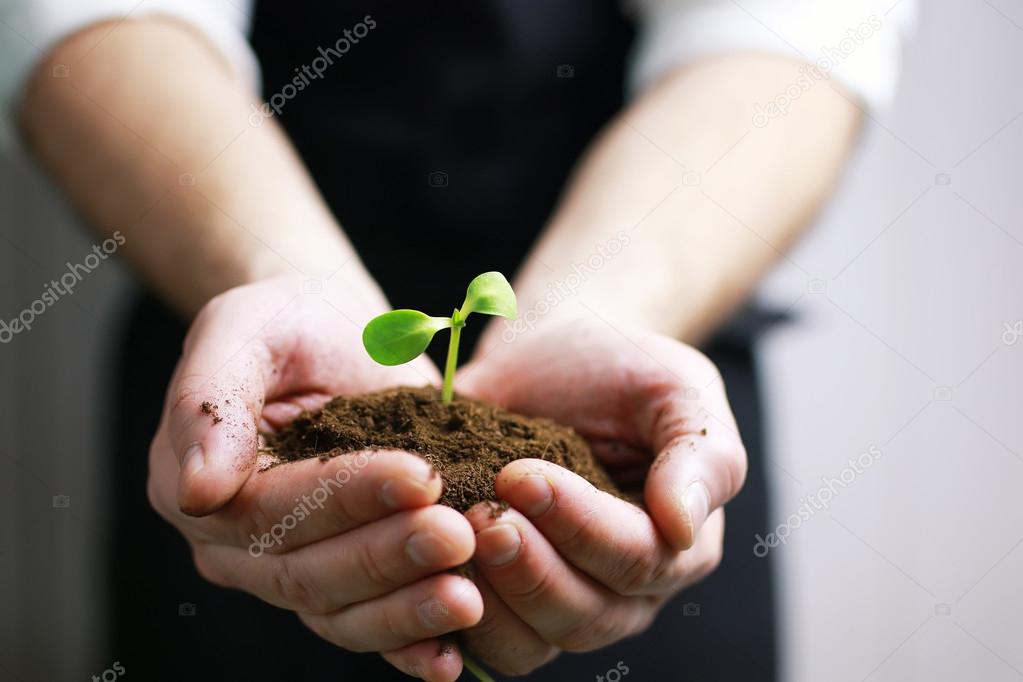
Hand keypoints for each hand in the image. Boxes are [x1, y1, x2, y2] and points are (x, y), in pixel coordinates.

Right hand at [147, 274, 483, 681]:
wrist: (338, 333)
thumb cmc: (287, 321)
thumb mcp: (243, 329)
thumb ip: (210, 401)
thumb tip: (197, 490)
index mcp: (201, 487)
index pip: (273, 509)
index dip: (346, 498)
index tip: (419, 475)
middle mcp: (238, 545)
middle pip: (309, 572)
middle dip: (389, 556)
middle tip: (459, 533)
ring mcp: (292, 567)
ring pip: (341, 612)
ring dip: (407, 609)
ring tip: (469, 596)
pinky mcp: (348, 573)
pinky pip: (368, 625)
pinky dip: (408, 644)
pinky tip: (452, 653)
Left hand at [449, 316, 746, 675]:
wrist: (549, 355)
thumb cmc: (620, 367)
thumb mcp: (676, 389)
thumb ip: (700, 454)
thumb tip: (683, 526)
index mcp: (680, 544)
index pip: (637, 560)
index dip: (580, 526)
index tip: (521, 475)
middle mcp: (626, 588)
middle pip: (585, 614)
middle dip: (530, 569)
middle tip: (484, 515)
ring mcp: (563, 599)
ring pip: (533, 641)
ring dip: (491, 597)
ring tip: (454, 534)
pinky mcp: (506, 598)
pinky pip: (486, 637)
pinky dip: (454, 615)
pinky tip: (427, 568)